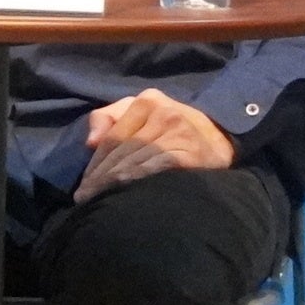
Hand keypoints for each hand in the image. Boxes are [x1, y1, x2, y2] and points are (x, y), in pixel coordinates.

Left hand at [74, 88, 233, 202]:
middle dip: (101, 178)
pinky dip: (141, 180)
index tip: (82, 188)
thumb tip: (89, 142)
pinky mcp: (191, 151)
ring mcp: (178, 131)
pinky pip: (159, 166)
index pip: (112, 137)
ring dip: (116, 183)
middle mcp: (161, 112)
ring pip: (137, 160)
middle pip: (122, 150)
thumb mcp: (141, 112)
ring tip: (101, 202)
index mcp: (146, 101)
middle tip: (86, 200)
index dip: (94, 164)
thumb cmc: (173, 127)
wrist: (222, 136)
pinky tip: (129, 195)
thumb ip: (110, 118)